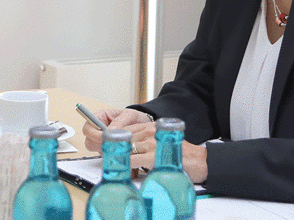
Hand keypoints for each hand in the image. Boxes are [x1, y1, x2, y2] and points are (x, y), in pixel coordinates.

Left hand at [81, 107, 207, 182]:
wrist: (199, 160)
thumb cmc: (178, 154)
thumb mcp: (159, 142)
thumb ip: (144, 143)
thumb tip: (128, 150)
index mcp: (149, 127)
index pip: (124, 128)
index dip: (110, 134)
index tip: (98, 138)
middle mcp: (148, 132)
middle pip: (120, 136)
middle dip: (106, 143)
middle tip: (94, 147)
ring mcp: (151, 143)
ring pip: (124, 146)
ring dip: (112, 152)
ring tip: (102, 156)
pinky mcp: (153, 156)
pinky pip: (133, 159)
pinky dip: (122, 162)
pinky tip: (116, 164)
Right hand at [82, 107, 154, 151]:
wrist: (144, 126)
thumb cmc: (135, 118)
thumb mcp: (129, 115)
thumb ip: (119, 122)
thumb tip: (109, 131)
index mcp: (99, 118)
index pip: (87, 128)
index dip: (92, 134)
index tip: (102, 137)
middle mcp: (98, 131)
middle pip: (89, 141)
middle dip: (99, 145)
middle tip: (112, 144)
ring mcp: (103, 142)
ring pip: (97, 150)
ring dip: (107, 150)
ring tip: (120, 146)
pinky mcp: (109, 150)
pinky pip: (106, 155)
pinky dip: (113, 155)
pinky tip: (123, 151)